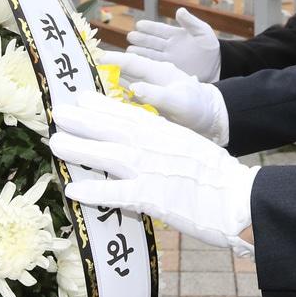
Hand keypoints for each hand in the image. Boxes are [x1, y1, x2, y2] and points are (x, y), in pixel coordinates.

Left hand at [50, 93, 257, 256]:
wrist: (240, 198)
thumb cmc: (219, 177)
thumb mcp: (190, 148)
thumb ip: (165, 144)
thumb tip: (145, 145)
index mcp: (166, 132)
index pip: (128, 115)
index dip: (102, 106)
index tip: (81, 98)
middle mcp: (155, 146)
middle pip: (113, 129)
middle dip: (83, 120)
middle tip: (57, 112)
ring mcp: (152, 170)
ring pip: (108, 155)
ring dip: (79, 148)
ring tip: (55, 142)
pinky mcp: (152, 197)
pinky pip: (118, 194)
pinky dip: (95, 191)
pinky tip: (74, 190)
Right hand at [101, 50, 228, 143]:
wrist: (212, 120)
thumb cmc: (197, 107)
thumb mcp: (178, 101)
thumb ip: (157, 94)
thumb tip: (134, 87)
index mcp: (160, 72)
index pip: (133, 62)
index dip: (115, 59)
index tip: (96, 56)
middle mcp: (153, 79)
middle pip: (126, 71)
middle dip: (107, 68)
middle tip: (86, 70)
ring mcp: (152, 91)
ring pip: (127, 84)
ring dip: (111, 83)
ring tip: (92, 86)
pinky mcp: (153, 105)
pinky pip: (132, 99)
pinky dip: (120, 99)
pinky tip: (108, 103)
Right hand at [126, 7, 220, 80]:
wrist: (217, 65)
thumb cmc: (210, 45)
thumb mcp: (202, 31)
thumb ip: (190, 22)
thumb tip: (179, 10)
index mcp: (175, 34)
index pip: (159, 29)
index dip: (149, 27)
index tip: (139, 24)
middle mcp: (168, 46)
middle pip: (151, 42)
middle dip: (141, 39)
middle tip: (130, 36)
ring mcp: (168, 59)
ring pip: (151, 55)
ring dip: (140, 52)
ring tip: (129, 51)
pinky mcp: (171, 70)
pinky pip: (157, 67)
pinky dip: (147, 65)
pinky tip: (138, 64)